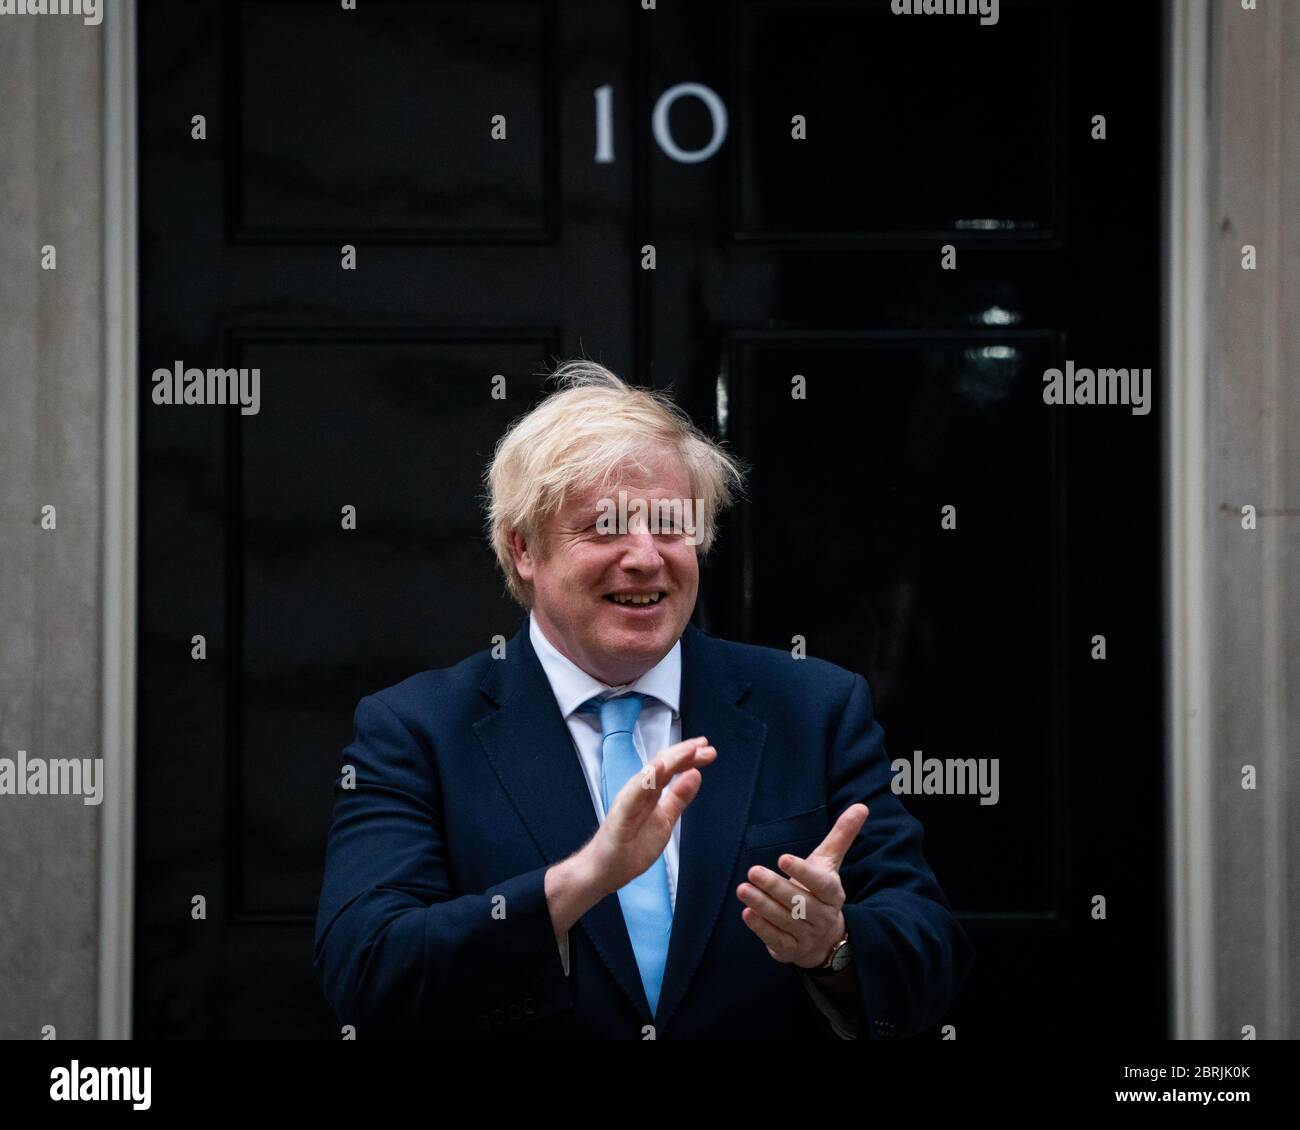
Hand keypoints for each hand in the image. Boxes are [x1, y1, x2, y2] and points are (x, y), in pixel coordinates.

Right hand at [587, 737, 715, 896]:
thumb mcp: (664, 820)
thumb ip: (678, 798)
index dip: (688, 757)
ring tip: (688, 749)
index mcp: (648, 792)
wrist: (602, 871)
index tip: (708, 750)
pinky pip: (633, 795)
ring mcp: (628, 802)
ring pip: (649, 775)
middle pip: (661, 765)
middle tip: (705, 745)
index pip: (670, 768)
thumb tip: (695, 775)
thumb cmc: (629, 846)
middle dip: (683, 753)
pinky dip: (645, 780)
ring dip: (669, 760)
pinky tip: (658, 769)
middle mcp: (637, 792)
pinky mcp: (620, 816)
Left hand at [735, 802, 868, 967]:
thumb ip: (841, 836)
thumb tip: (861, 806)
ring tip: (743, 889)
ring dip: (762, 905)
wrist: (826, 939)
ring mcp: (807, 936)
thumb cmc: (820, 891)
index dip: (802, 871)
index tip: (783, 857)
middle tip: (752, 871)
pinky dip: (761, 928)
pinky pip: (776, 940)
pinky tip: (747, 913)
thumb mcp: (829, 864)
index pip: (819, 883)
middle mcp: (822, 916)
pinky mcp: (791, 951)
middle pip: (799, 902)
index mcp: (833, 893)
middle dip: (775, 887)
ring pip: (784, 920)